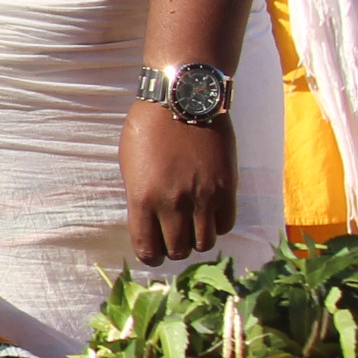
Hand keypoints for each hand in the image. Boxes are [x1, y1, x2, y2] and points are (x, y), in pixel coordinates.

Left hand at [122, 99, 237, 263]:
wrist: (183, 101)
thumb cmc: (148, 129)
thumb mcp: (129, 165)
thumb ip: (139, 198)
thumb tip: (147, 223)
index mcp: (142, 199)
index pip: (147, 249)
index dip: (150, 256)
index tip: (152, 252)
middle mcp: (173, 204)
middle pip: (177, 250)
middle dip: (173, 249)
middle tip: (173, 238)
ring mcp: (203, 197)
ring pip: (205, 243)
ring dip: (197, 239)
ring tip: (192, 227)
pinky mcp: (227, 188)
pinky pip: (226, 224)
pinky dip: (217, 225)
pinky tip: (209, 214)